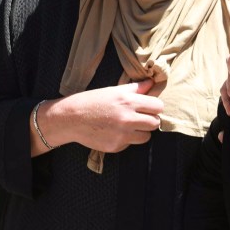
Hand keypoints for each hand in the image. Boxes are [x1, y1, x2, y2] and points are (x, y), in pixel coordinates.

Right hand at [36, 80, 162, 154]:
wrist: (70, 118)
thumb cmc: (92, 101)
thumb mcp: (114, 90)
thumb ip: (136, 88)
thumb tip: (152, 83)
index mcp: (128, 101)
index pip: (158, 106)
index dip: (154, 107)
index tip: (148, 107)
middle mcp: (127, 119)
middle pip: (155, 123)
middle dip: (150, 120)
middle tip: (140, 117)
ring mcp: (122, 134)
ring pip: (146, 137)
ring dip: (141, 131)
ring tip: (128, 125)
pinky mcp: (116, 146)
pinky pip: (131, 144)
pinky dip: (127, 139)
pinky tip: (115, 132)